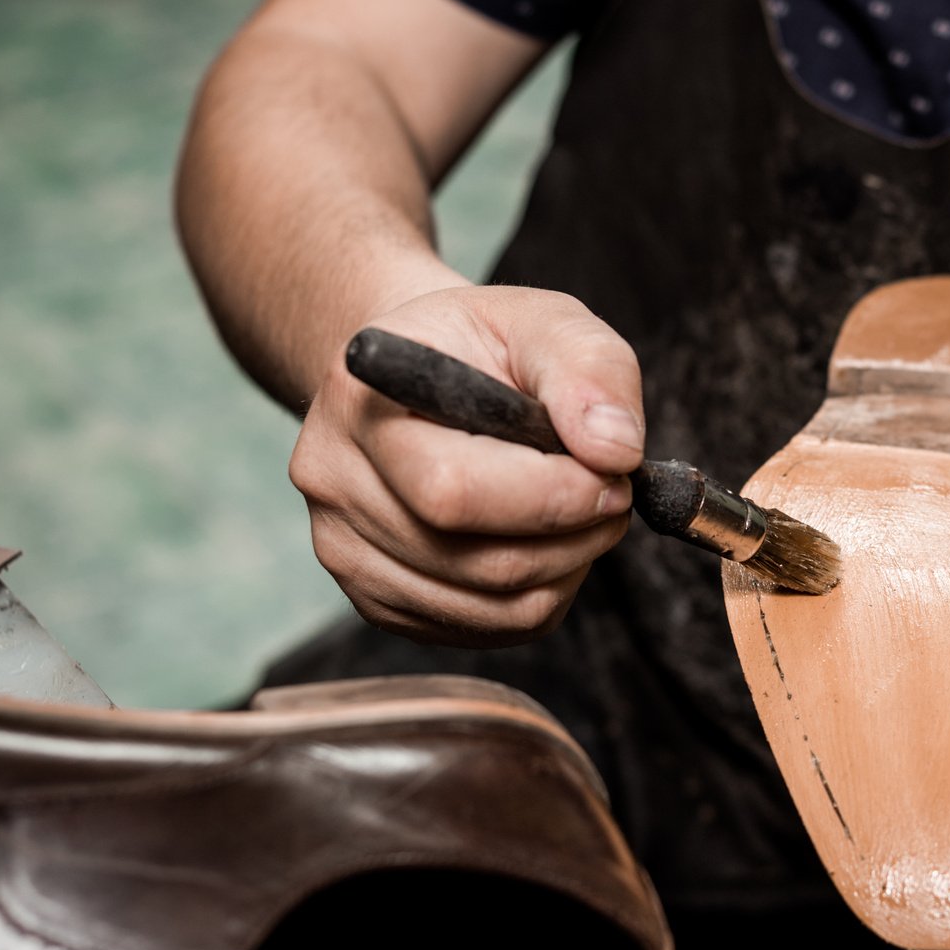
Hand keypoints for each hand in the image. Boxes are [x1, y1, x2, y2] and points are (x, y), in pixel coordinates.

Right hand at [291, 285, 643, 645]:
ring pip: (492, 607)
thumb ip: (589, 369)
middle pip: (475, 562)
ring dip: (568, 567)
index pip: (452, 490)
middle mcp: (334, 485)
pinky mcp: (379, 601)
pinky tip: (545, 541)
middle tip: (614, 494)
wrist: (418, 378)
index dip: (552, 496)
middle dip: (573, 534)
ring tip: (583, 512)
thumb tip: (616, 450)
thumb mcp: (543, 321)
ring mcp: (347, 553)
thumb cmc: (481, 347)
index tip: (613, 472)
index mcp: (358, 404)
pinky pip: (489, 628)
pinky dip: (542, 594)